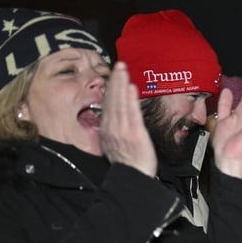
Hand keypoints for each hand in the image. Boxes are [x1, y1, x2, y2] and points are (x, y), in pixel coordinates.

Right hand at [99, 62, 156, 176]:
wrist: (132, 178)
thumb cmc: (128, 164)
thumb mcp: (114, 145)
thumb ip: (114, 131)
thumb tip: (114, 119)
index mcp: (107, 131)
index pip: (108, 105)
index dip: (110, 89)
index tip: (113, 76)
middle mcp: (112, 128)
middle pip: (112, 100)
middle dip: (114, 81)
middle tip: (118, 65)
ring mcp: (122, 130)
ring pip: (120, 103)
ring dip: (121, 84)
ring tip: (123, 70)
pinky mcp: (134, 134)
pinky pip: (131, 114)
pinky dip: (130, 100)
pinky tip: (131, 87)